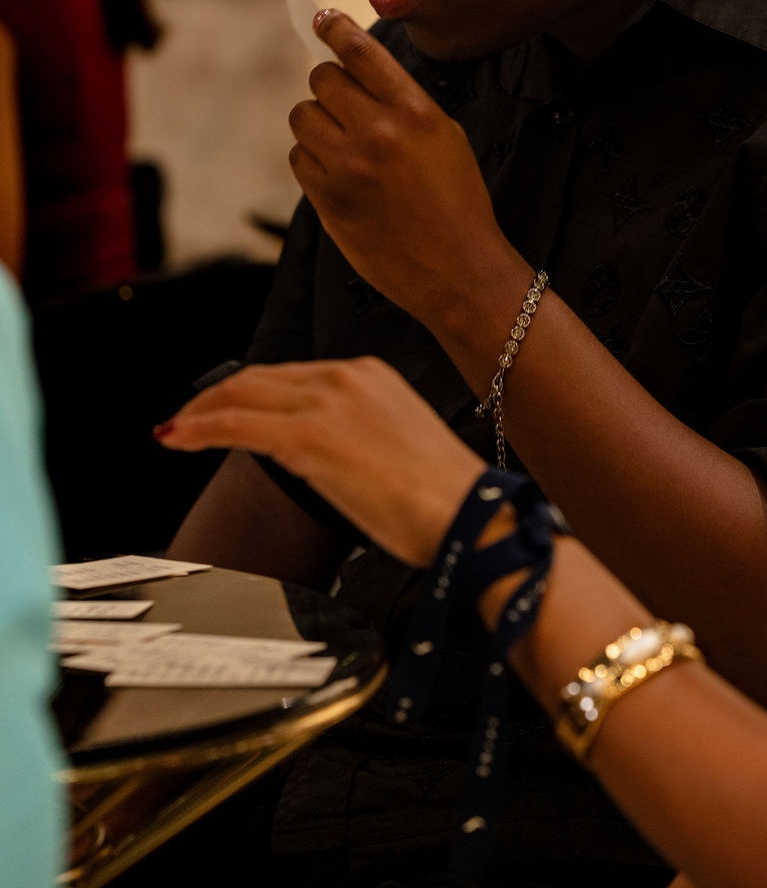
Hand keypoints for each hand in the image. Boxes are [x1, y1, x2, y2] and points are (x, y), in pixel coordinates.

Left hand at [155, 357, 485, 567]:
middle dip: (215, 397)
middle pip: (260, 377)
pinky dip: (201, 429)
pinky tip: (181, 439)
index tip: (226, 409)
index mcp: (370, 373)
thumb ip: (354, 436)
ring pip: (242, 395)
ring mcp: (327, 403)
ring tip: (178, 430)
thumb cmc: (443, 496)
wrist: (466, 513)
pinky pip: (238, 425)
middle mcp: (346, 376)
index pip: (291, 374)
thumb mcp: (396, 444)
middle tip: (187, 420)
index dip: (249, 390)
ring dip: (201, 412)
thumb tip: (321, 456)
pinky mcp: (310, 437)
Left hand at [287, 10, 522, 326]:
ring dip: (316, 122)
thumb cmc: (458, 202)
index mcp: (415, 111)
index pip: (362, 52)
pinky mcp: (327, 199)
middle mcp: (379, 132)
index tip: (323, 18)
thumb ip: (402, 103)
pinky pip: (298, 157)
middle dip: (329, 86)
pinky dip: (311, 159)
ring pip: (302, 115)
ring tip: (340, 143)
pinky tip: (337, 173)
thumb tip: (355, 73)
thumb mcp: (446, 137)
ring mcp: (348, 167)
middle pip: (322, 79)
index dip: (337, 28)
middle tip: (342, 104)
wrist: (458, 269)